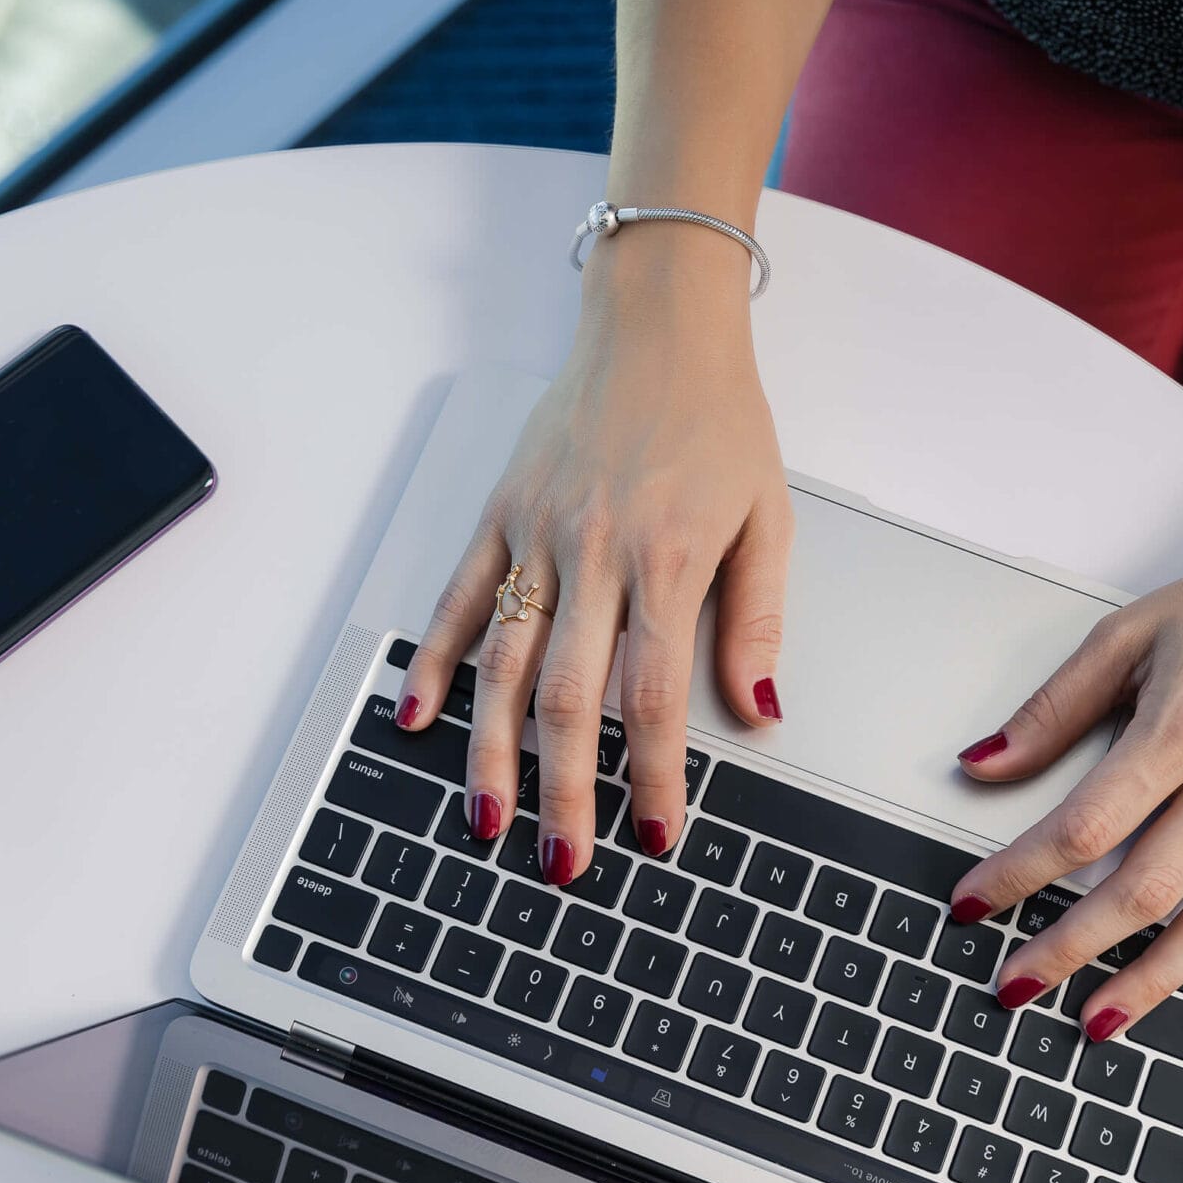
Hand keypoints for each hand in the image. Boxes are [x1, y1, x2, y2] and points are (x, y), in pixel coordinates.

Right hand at [393, 254, 790, 880]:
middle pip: (569, 698)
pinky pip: (459, 601)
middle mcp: (593, 552)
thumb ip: (758, 620)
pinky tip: (415, 721)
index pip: (655, 696)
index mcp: (666, 559)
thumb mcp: (767, 516)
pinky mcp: (499, 514)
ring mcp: (536, 534)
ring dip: (494, 753)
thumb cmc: (717, 418)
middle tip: (564, 862)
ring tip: (489, 822)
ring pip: (503, 665)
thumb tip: (759, 713)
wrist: (658, 321)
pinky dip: (433, 664)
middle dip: (566, 791)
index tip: (655, 833)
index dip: (655, 774)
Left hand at [945, 517, 1182, 1041]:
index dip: (1019, 872)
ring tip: (1099, 1021)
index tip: (972, 903)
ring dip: (1154, 980)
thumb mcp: (1133, 633)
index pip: (1084, 824)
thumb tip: (983, 764)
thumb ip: (1054, 709)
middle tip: (1017, 985)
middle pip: (1144, 887)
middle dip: (1071, 947)